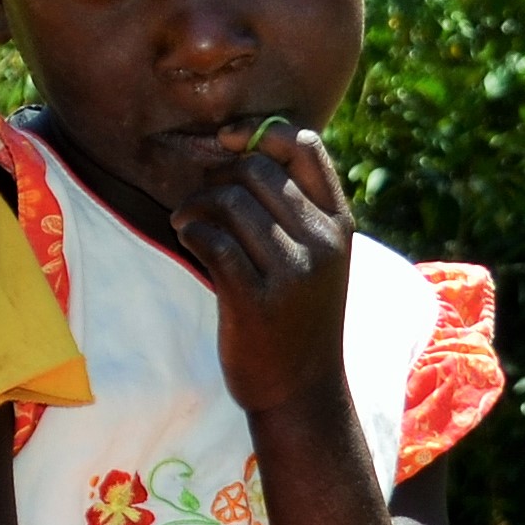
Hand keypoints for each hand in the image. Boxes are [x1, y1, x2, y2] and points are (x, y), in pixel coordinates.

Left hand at [175, 119, 362, 419]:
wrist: (301, 391)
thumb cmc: (298, 317)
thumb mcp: (316, 259)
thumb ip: (293, 210)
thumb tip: (239, 150)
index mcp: (339, 225)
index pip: (306, 147)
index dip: (260, 133)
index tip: (227, 141)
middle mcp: (322, 244)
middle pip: (256, 171)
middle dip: (216, 177)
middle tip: (201, 202)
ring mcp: (293, 273)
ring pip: (229, 202)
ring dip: (194, 205)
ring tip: (186, 222)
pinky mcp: (256, 300)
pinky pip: (211, 239)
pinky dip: (190, 231)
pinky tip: (188, 239)